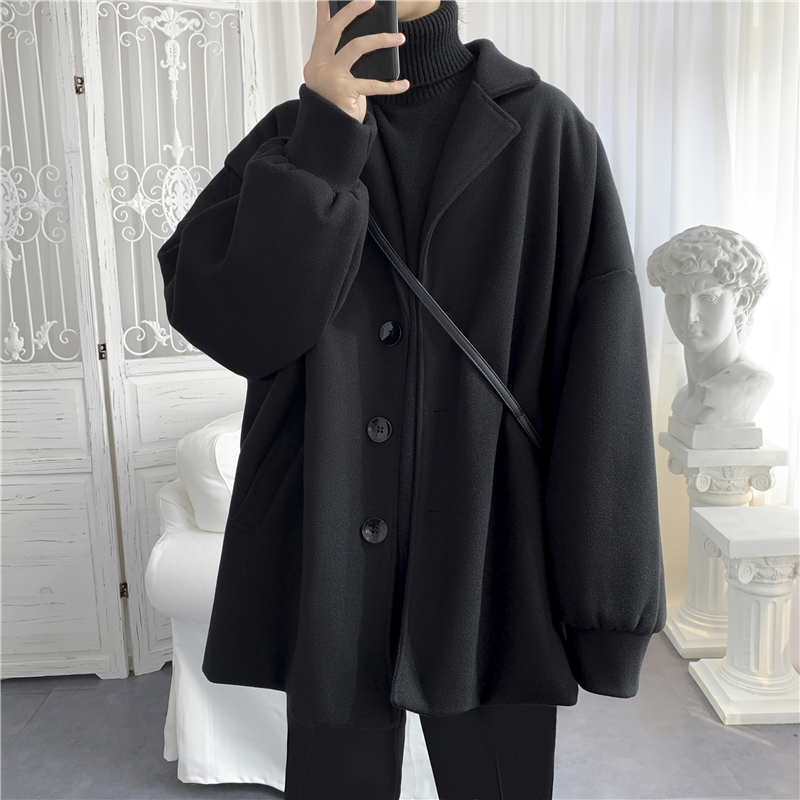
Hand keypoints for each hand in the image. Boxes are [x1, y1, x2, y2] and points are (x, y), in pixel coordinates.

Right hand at [303, 0, 409, 121]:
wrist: (331, 134)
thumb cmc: (337, 107)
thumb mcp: (337, 82)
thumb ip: (344, 63)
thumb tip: (368, 42)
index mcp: (316, 62)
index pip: (321, 32)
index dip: (324, 12)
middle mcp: (318, 66)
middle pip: (335, 30)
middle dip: (352, 10)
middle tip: (370, 0)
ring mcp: (330, 77)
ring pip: (356, 47)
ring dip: (380, 39)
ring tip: (399, 37)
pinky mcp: (344, 91)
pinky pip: (372, 84)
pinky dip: (391, 85)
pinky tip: (403, 84)